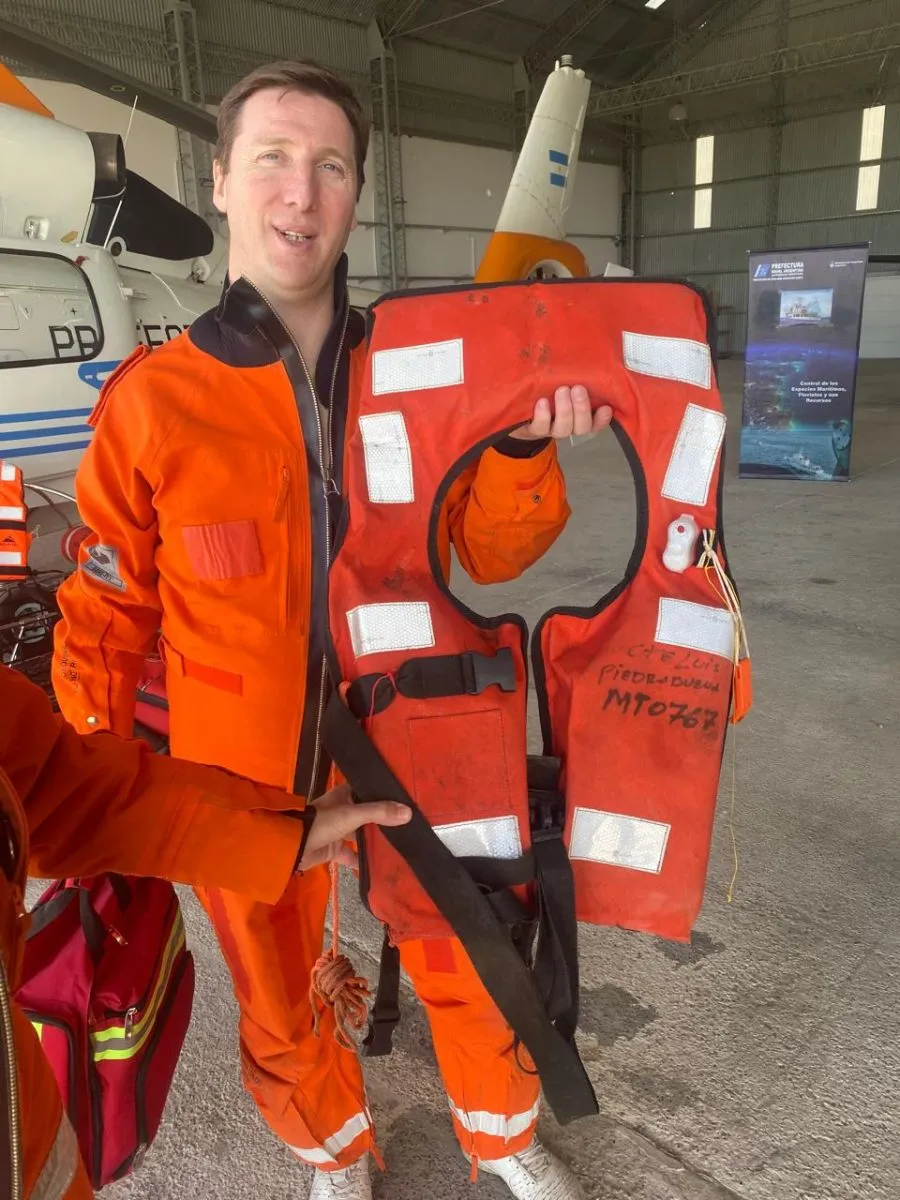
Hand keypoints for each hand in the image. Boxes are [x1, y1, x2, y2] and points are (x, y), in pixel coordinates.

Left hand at [296, 783, 410, 870]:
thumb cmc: (322, 822)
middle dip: (385, 819)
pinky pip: (352, 854)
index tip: (407, 798)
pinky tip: (379, 866)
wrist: (293, 846)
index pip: (369, 790)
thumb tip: (409, 812)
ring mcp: (338, 830)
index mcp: (345, 795)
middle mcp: (343, 810)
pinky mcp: (334, 849)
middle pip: (368, 813)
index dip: (386, 794)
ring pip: (361, 834)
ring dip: (375, 840)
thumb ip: (379, 813)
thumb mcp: (352, 814)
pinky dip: (362, 860)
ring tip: (400, 843)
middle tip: (410, 823)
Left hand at [509, 384, 612, 440]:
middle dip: (582, 408)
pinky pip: (540, 427)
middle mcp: (567, 425)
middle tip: (578, 389)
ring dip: (565, 410)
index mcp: (578, 416)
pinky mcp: (532, 430)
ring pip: (564, 429)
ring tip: (561, 390)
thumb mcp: (562, 381)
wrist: (516, 406)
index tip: (606, 407)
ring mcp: (550, 429)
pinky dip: (543, 415)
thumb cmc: (545, 388)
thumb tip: (589, 357)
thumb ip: (575, 375)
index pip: (596, 422)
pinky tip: (541, 402)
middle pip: (582, 427)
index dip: (603, 419)